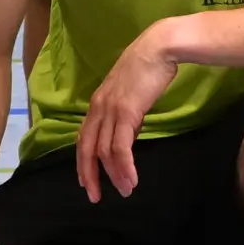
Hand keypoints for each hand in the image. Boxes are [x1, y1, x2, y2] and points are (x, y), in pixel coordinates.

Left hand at [75, 29, 176, 202]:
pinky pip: (121, 147)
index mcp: (98, 103)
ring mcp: (111, 110)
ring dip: (114, 175)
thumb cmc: (149, 66)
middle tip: (95, 196)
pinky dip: (125, 166)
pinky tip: (132, 179)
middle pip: (86, 148)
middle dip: (89, 175)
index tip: (86, 180)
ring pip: (104, 151)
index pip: (84, 138)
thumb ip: (126, 112)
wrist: (160, 47)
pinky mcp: (126, 112)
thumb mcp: (131, 92)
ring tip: (125, 191)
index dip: (83, 161)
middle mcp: (98, 108)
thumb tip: (131, 131)